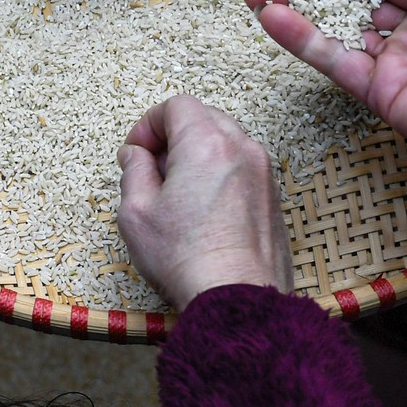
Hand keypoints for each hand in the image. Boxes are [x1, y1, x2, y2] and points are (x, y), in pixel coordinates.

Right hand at [116, 95, 293, 309]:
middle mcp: (242, 150)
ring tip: (177, 193)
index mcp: (206, 144)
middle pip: (205, 117)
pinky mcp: (273, 199)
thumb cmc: (186, 258)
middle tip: (153, 169)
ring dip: (198, 154)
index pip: (177, 105)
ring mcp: (263, 174)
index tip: (136, 150)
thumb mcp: (136, 213)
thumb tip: (136, 156)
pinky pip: (243, 168)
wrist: (238, 300)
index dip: (149, 123)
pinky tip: (203, 210)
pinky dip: (220, 174)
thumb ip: (134, 172)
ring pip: (227, 142)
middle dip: (174, 135)